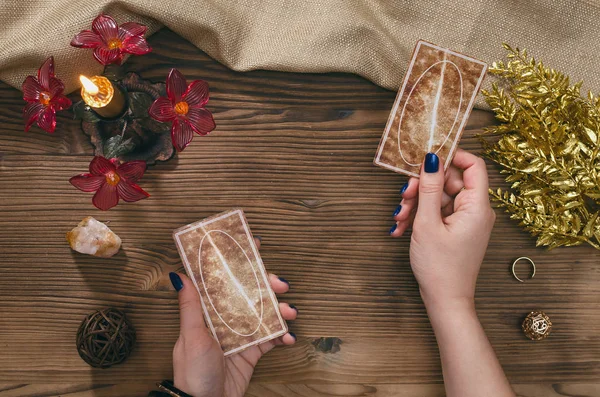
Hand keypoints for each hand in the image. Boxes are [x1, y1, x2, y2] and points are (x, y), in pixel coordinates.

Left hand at [169, 237, 296, 396]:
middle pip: (249, 292)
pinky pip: (271, 338)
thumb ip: (190, 306)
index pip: (222, 278)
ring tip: (290, 313)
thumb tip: (179, 273)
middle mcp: (225, 318)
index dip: (236, 260)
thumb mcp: (192, 336)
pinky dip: (282, 335)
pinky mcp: (252, 351)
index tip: (252, 244)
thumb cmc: (193, 372)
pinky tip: (289, 337)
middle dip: (267, 284)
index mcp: (207, 310)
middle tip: (280, 283)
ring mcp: (240, 334)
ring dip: (280, 309)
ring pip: (264, 312)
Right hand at [390, 150, 495, 307]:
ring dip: (416, 203)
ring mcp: (465, 221)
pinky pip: (438, 212)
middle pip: (450, 181)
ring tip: (399, 218)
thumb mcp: (428, 223)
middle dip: (423, 186)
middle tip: (404, 196)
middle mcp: (475, 211)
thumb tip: (432, 158)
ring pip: (440, 197)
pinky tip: (401, 227)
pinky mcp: (455, 230)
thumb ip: (430, 188)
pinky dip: (420, 216)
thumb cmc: (439, 267)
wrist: (445, 301)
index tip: (427, 159)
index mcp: (477, 206)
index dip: (451, 156)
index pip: (473, 165)